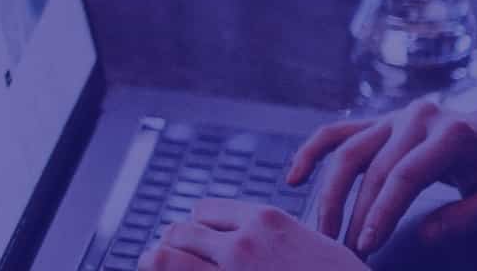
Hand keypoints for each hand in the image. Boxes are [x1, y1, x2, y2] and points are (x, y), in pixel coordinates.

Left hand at [144, 200, 366, 269]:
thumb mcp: (315, 245)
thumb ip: (276, 236)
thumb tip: (249, 236)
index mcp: (267, 220)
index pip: (204, 211)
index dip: (199, 231)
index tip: (202, 247)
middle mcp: (243, 243)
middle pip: (178, 232)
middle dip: (174, 250)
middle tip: (179, 266)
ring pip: (162, 258)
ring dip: (162, 266)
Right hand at [292, 100, 476, 252]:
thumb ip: (469, 216)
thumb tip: (425, 236)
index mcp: (450, 133)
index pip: (405, 174)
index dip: (383, 211)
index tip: (368, 244)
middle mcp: (417, 117)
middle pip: (373, 167)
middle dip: (356, 212)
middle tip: (346, 249)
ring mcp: (392, 117)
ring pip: (347, 152)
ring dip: (330, 193)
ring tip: (324, 230)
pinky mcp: (376, 122)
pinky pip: (336, 133)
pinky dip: (311, 152)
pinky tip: (294, 178)